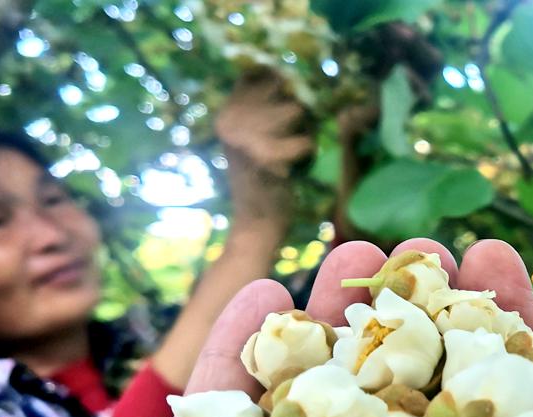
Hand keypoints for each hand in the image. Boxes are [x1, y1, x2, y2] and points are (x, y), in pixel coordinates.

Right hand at [216, 69, 313, 228]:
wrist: (255, 224)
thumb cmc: (260, 180)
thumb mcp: (250, 139)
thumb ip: (260, 109)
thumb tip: (286, 76)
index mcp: (225, 114)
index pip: (255, 75)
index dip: (277, 80)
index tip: (286, 96)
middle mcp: (230, 122)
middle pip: (279, 89)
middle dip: (295, 108)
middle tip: (291, 134)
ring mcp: (246, 139)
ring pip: (295, 111)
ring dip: (304, 129)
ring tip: (293, 149)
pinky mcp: (266, 158)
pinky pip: (304, 141)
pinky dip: (307, 152)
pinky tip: (295, 166)